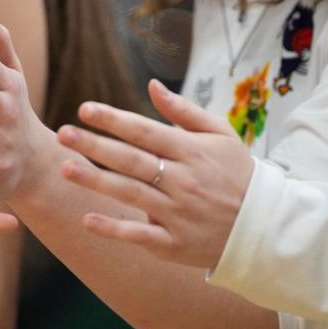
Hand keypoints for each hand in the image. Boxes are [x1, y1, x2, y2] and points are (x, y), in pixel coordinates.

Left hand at [58, 79, 254, 269]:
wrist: (265, 227)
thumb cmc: (237, 174)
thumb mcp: (221, 135)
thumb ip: (184, 111)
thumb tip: (151, 85)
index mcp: (192, 151)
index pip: (145, 132)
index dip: (114, 120)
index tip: (84, 109)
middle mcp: (183, 181)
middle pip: (131, 160)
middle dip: (94, 146)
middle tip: (62, 134)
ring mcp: (178, 213)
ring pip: (131, 194)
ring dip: (96, 182)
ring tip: (65, 168)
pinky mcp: (175, 243)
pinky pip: (140, 235)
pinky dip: (114, 228)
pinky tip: (87, 219)